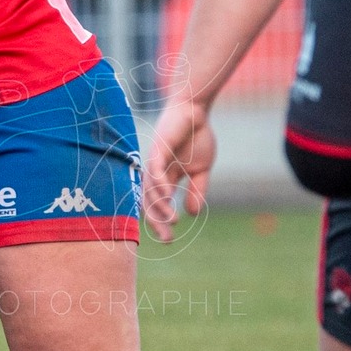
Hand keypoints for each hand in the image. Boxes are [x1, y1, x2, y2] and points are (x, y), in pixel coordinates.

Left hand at [143, 99, 214, 241]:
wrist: (196, 111)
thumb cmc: (196, 137)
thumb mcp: (201, 169)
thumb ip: (197, 190)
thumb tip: (193, 214)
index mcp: (165, 179)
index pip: (159, 205)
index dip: (162, 223)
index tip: (171, 239)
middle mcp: (155, 173)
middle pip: (148, 202)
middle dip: (157, 222)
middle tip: (167, 239)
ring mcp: (154, 161)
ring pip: (150, 190)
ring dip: (160, 207)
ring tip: (172, 220)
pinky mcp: (157, 149)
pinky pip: (154, 170)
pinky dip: (159, 184)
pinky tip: (168, 196)